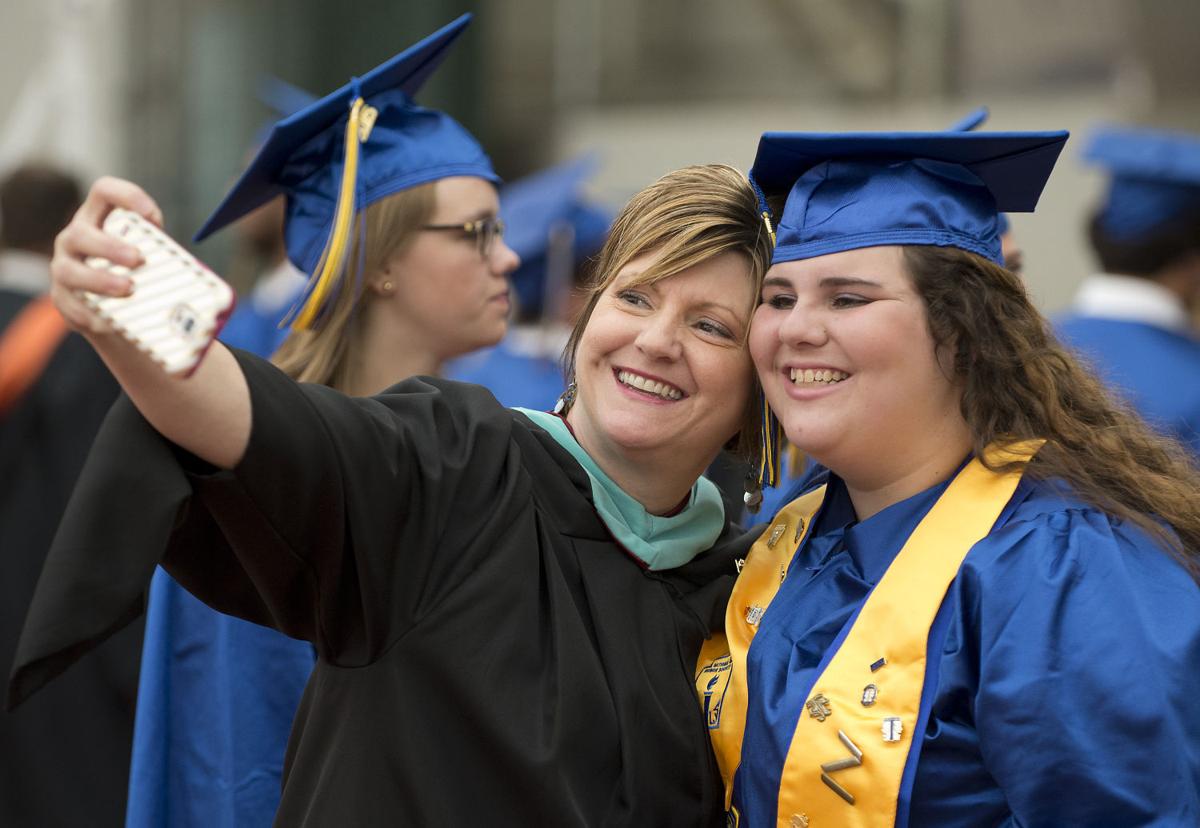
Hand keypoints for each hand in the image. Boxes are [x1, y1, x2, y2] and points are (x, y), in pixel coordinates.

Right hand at [50, 176, 164, 334]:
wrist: (118, 313)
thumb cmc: (140, 275)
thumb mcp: (151, 259)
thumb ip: (164, 256)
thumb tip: (196, 275)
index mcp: (99, 219)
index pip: (105, 191)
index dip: (126, 196)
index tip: (151, 216)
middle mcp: (76, 239)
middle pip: (81, 233)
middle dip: (109, 246)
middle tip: (138, 259)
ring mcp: (65, 267)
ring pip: (69, 270)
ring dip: (100, 280)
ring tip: (128, 289)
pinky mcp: (62, 298)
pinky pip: (70, 305)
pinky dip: (90, 313)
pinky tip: (107, 320)